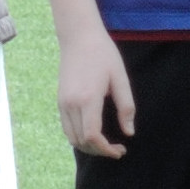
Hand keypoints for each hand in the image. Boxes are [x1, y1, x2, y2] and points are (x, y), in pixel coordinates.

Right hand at [56, 25, 136, 158]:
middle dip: (99, 151)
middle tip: (117, 149)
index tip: (120, 151)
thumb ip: (126, 107)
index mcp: (88, 98)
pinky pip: (67, 128)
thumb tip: (129, 132)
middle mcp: (71, 104)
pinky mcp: (60, 100)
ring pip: (72, 137)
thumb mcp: (120, 78)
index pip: (92, 136)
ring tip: (106, 143)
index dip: (106, 149)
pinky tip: (94, 132)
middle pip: (81, 141)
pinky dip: (80, 136)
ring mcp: (62, 103)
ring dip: (88, 146)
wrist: (78, 37)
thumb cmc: (103, 54)